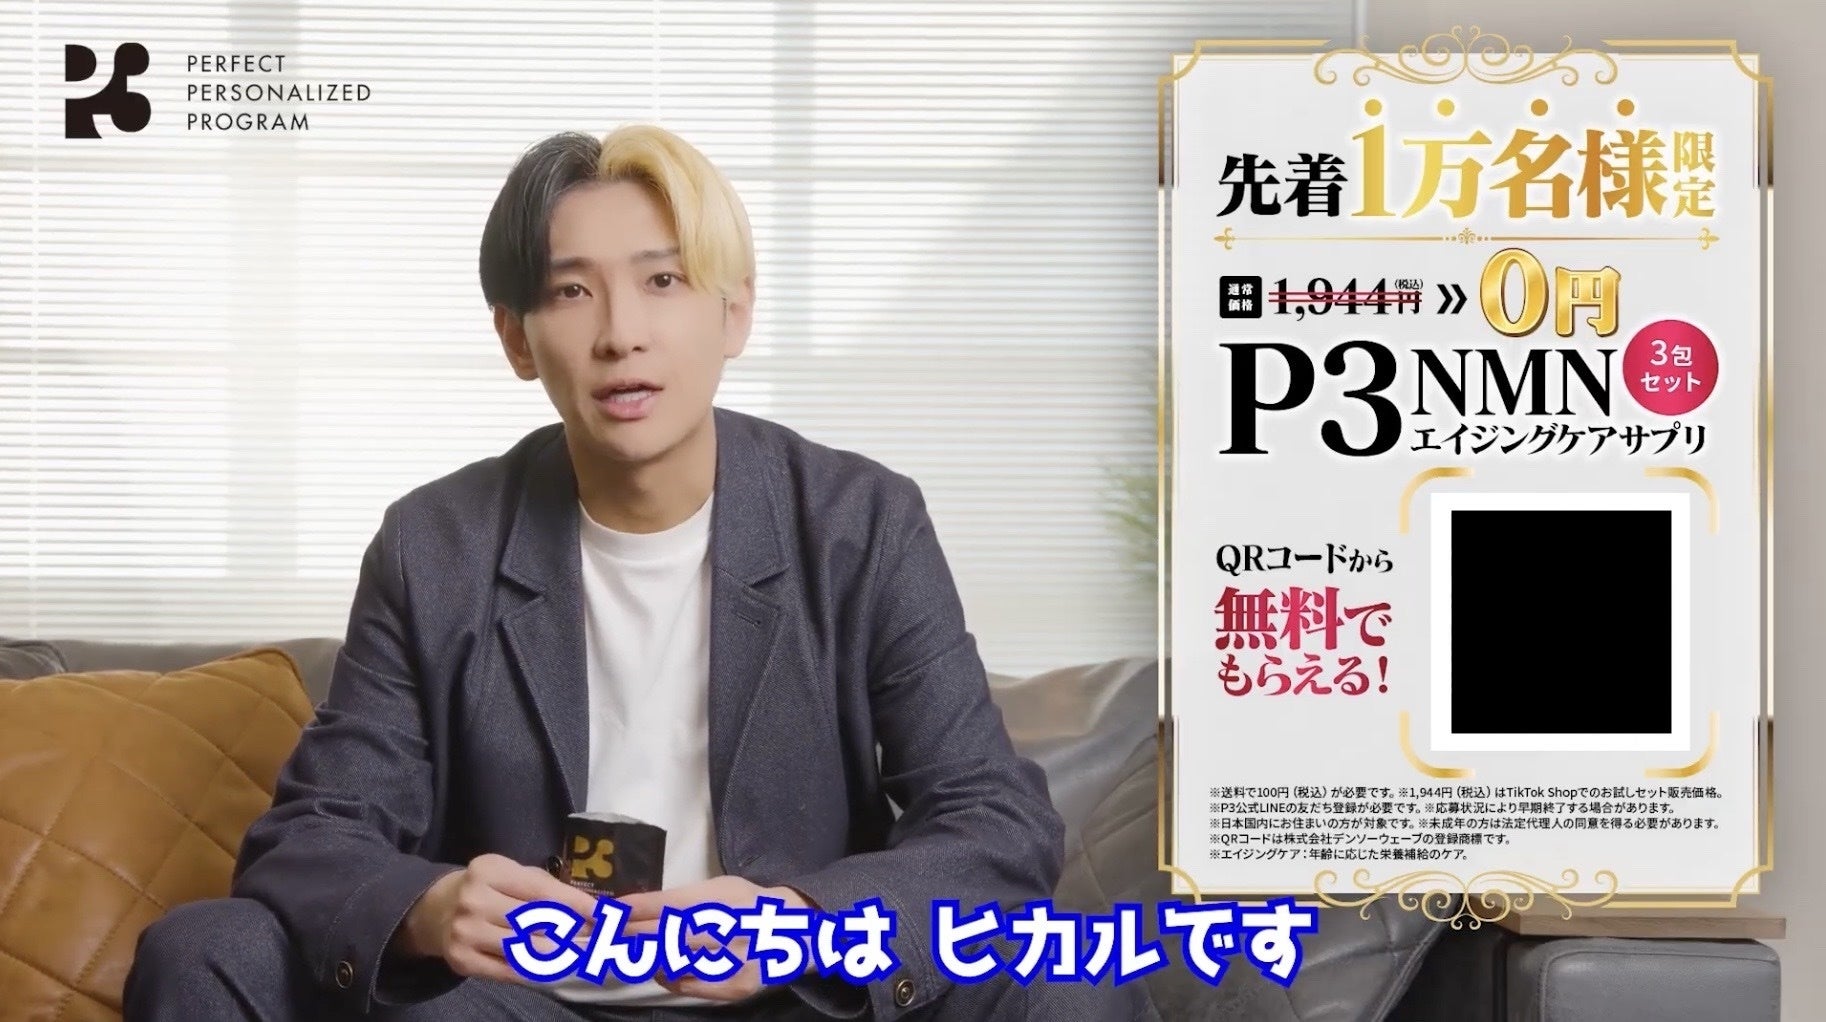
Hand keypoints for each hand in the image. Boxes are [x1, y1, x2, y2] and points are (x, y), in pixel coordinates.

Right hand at [395, 853, 599, 983]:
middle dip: (573, 932)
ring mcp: (465, 932)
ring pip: (526, 949)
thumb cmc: (486, 889)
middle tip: (600, 939)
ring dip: (560, 954)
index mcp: (490, 870)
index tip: (605, 915)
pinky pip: (509, 970)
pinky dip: (536, 970)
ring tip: (583, 954)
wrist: (433, 911)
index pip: (542, 890)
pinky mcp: (462, 960)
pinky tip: (553, 967)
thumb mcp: (510, 874)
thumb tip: (591, 907)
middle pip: (536, 922)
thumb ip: (545, 886)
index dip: (576, 904)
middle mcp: (475, 900)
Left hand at [619, 875, 813, 1000]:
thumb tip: (630, 908)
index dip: (635, 910)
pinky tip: (658, 968)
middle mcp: (734, 930)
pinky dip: (666, 977)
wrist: (797, 933)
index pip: (670, 905)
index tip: (605, 912)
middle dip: (629, 936)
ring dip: (643, 957)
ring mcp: (735, 963)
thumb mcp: (718, 889)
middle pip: (668, 936)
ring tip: (623, 950)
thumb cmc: (749, 905)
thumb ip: (680, 900)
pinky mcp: (736, 988)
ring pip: (674, 964)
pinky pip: (688, 986)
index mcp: (726, 898)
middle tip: (600, 935)